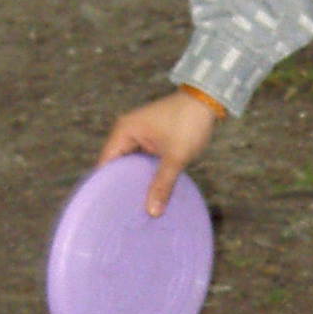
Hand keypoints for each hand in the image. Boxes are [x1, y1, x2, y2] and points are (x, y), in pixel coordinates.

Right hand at [98, 90, 218, 216]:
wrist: (207, 101)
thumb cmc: (189, 123)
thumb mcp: (176, 157)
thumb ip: (162, 184)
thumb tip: (152, 211)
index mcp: (124, 131)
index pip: (105, 163)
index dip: (105, 185)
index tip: (108, 208)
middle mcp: (126, 131)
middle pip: (116, 165)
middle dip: (120, 185)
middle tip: (121, 213)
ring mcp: (138, 134)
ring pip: (130, 164)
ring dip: (133, 180)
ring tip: (133, 206)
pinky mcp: (150, 138)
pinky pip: (141, 159)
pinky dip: (144, 173)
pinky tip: (148, 190)